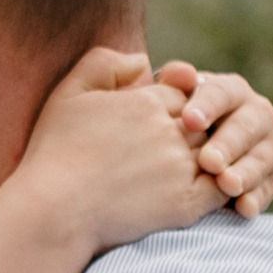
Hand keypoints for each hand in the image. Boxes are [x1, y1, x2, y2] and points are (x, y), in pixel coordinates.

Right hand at [10, 48, 223, 254]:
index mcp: (145, 101)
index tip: (152, 130)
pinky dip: (219, 186)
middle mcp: (168, 130)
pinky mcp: (184, 203)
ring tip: (181, 175)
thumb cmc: (54, 154)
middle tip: (167, 154)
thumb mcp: (69, 93)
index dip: (169, 110)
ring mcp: (179, 167)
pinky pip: (220, 188)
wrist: (52, 212)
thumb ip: (105, 65)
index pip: (180, 96)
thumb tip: (144, 61)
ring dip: (205, 160)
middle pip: (200, 124)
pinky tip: (202, 191)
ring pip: (213, 153)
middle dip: (189, 134)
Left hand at [154, 60, 272, 217]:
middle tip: (208, 161)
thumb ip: (173, 84)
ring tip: (226, 185)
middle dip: (228, 144)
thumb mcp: (169, 100)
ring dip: (246, 173)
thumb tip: (180, 73)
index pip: (221, 94)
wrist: (189, 153)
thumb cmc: (174, 123)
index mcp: (231, 91)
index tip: (189, 121)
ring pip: (262, 158)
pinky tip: (242, 208)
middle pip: (246, 127)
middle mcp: (256, 115)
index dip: (207, 106)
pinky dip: (256, 199)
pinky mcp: (270, 178)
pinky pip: (267, 189)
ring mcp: (268, 147)